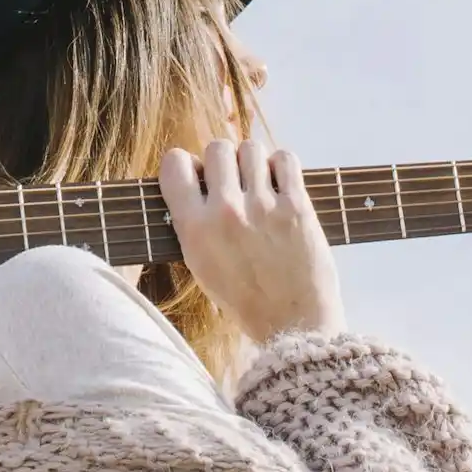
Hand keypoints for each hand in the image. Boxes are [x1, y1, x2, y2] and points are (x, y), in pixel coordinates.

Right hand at [158, 137, 343, 347]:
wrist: (292, 323)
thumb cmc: (245, 299)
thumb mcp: (201, 266)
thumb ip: (193, 223)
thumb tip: (196, 183)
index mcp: (194, 228)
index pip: (174, 164)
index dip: (186, 164)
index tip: (199, 176)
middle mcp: (225, 211)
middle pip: (217, 148)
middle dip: (224, 160)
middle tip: (235, 182)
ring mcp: (263, 206)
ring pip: (251, 148)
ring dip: (254, 162)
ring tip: (260, 184)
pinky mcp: (296, 206)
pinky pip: (285, 159)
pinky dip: (282, 166)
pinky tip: (281, 184)